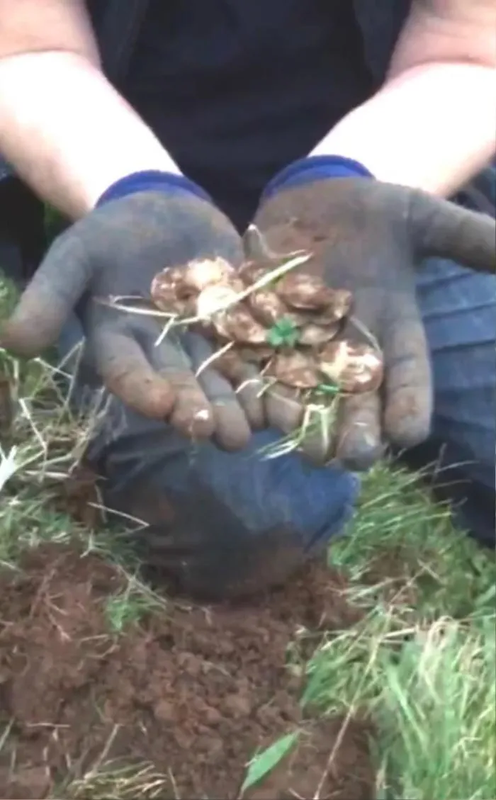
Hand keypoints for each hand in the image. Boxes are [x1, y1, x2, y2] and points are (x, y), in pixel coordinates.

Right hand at [1, 186, 264, 449]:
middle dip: (199, 410)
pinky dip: (271, 370)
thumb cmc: (107, 233)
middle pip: (181, 385)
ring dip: (238, 405)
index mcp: (121, 344)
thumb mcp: (72, 255)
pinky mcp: (239, 322)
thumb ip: (48, 296)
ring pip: (221, 378)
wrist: (156, 208)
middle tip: (217, 435)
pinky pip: (256, 349)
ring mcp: (204, 340)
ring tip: (255, 427)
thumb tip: (14, 343)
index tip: (160, 405)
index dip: (142, 389)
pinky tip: (289, 392)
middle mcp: (163, 353)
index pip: (128, 373)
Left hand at [252, 173, 494, 468]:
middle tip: (356, 457)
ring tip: (306, 449)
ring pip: (304, 392)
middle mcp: (347, 346)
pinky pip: (255, 363)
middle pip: (355, 398)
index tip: (411, 431)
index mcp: (391, 328)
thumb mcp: (419, 217)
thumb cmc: (373, 210)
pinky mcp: (259, 329)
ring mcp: (301, 342)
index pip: (407, 373)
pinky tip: (253, 414)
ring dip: (304, 421)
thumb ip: (462, 237)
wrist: (313, 197)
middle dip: (356, 429)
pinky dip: (253, 388)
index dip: (410, 402)